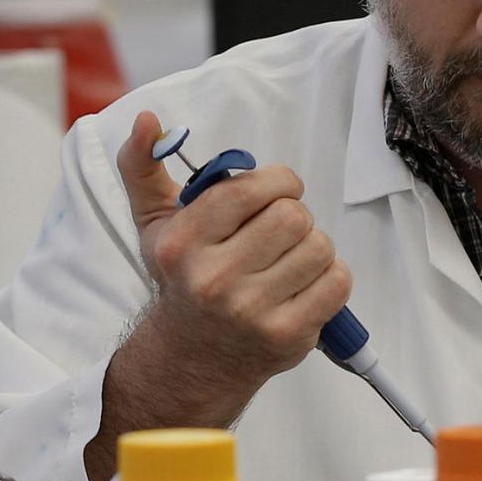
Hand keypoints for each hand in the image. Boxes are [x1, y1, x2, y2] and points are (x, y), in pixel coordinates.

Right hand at [87, 112, 352, 480]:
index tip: (275, 193)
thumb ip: (144, 167)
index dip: (279, 183)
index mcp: (182, 244)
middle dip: (294, 216)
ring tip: (287, 262)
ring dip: (312, 248)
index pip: (254, 188)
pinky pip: (337, 282)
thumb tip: (146, 120)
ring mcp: (252, 312)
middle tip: (279, 233)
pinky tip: (302, 286)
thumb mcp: (155, 225)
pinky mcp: (288, 336)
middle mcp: (214, 280)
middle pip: (294, 216)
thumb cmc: (183, 280)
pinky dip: (329, 278)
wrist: (190, 360)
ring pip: (320, 247)